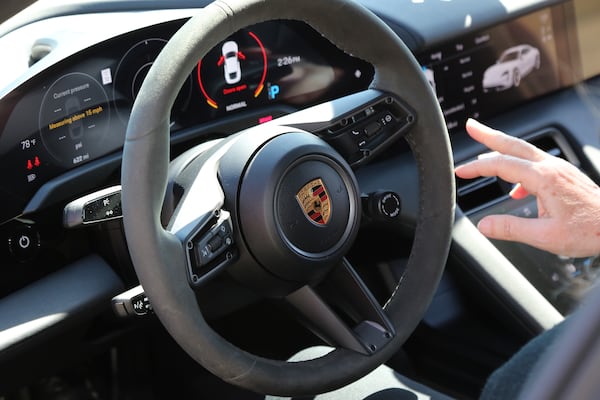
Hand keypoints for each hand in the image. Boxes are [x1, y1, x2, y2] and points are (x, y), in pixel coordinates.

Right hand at [455, 119, 599, 256]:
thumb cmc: (591, 230)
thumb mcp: (546, 237)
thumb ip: (512, 228)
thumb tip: (485, 225)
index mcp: (544, 178)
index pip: (501, 165)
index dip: (477, 167)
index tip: (460, 171)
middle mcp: (551, 167)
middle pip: (513, 144)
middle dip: (489, 135)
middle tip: (471, 126)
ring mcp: (560, 169)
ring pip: (524, 151)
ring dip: (502, 147)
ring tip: (486, 151)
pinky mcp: (565, 175)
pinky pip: (535, 164)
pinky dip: (518, 168)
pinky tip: (516, 189)